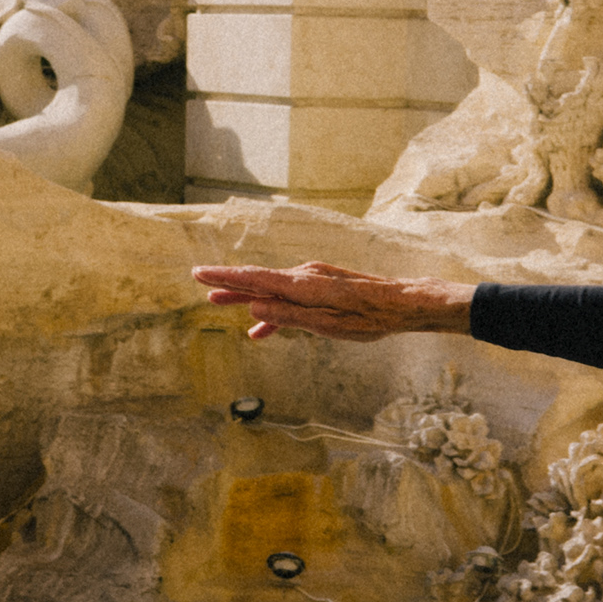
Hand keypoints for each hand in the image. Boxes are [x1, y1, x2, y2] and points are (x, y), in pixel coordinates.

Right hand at [191, 261, 474, 341]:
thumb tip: (254, 310)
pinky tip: (261, 327)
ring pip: (272, 288)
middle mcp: (305, 276)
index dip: (225, 278)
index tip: (200, 274)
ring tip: (219, 302)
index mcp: (302, 285)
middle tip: (199, 280)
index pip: (255, 279)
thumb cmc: (368, 318)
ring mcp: (314, 279)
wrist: (403, 304)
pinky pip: (289, 296)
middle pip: (259, 279)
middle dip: (228, 283)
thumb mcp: (327, 325)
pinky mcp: (323, 286)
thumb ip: (289, 317)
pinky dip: (272, 309)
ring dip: (246, 296)